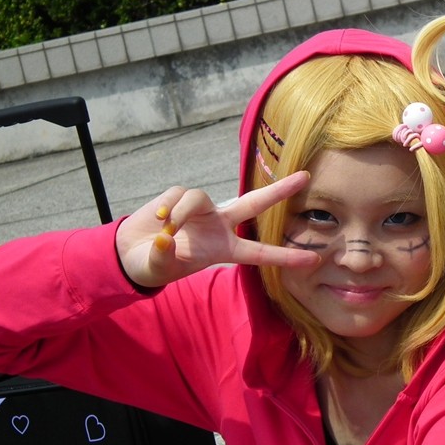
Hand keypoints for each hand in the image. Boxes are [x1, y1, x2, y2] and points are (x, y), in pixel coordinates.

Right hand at [115, 171, 318, 287]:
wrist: (130, 253)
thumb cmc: (153, 265)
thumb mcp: (158, 268)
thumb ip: (163, 257)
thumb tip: (166, 238)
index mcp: (223, 249)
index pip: (260, 253)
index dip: (286, 257)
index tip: (313, 259)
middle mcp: (220, 226)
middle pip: (255, 203)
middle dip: (280, 190)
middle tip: (306, 177)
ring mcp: (203, 210)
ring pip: (199, 197)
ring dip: (181, 212)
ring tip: (165, 230)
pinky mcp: (181, 197)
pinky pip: (178, 194)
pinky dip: (166, 206)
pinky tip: (157, 218)